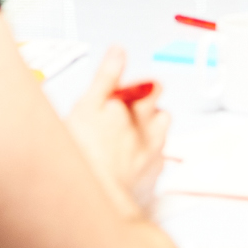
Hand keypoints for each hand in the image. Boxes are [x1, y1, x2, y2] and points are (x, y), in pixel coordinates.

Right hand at [64, 47, 168, 210]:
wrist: (100, 197)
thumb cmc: (87, 153)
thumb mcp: (86, 106)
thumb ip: (106, 77)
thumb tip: (118, 51)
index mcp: (132, 106)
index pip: (149, 85)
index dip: (139, 84)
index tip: (129, 86)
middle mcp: (147, 125)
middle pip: (158, 104)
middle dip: (148, 100)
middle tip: (130, 105)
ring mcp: (152, 150)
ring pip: (161, 128)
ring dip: (152, 124)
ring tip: (132, 130)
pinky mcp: (153, 172)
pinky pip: (159, 157)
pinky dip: (149, 154)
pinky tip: (133, 158)